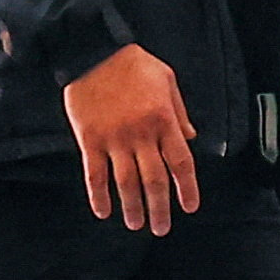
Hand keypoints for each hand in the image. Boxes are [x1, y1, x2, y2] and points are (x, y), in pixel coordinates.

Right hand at [63, 44, 200, 234]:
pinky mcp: (89, 139)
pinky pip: (94, 174)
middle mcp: (141, 134)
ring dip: (132, 207)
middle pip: (154, 180)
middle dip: (159, 208)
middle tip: (161, 228)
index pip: (180, 163)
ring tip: (135, 224)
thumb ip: (180, 112)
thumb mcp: (167, 80)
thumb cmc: (133, 63)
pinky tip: (103, 211)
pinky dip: (99, 196)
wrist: (93, 50)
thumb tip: (190, 138)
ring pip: (126, 183)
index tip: (189, 207)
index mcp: (164, 120)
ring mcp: (114, 139)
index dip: (187, 189)